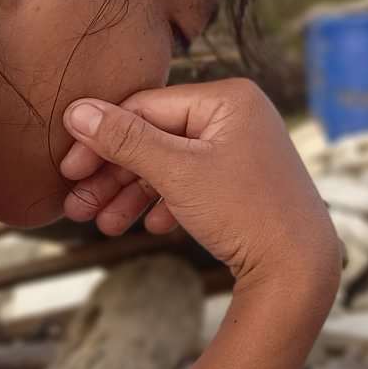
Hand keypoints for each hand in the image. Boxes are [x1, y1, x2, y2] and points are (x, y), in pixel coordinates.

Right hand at [57, 80, 340, 295]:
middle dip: (115, 175)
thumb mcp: (176, 172)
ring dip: (134, 194)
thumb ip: (124, 140)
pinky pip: (195, 184)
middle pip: (156, 138)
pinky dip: (168, 203)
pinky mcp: (246, 182)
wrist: (299, 270)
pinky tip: (152, 227)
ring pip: (172, 165)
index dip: (101, 139)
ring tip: (104, 226)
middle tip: (77, 206)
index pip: (145, 107)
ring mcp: (244, 149)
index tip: (68, 170)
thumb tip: (76, 111)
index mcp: (227, 98)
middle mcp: (238, 116)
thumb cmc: (244, 213)